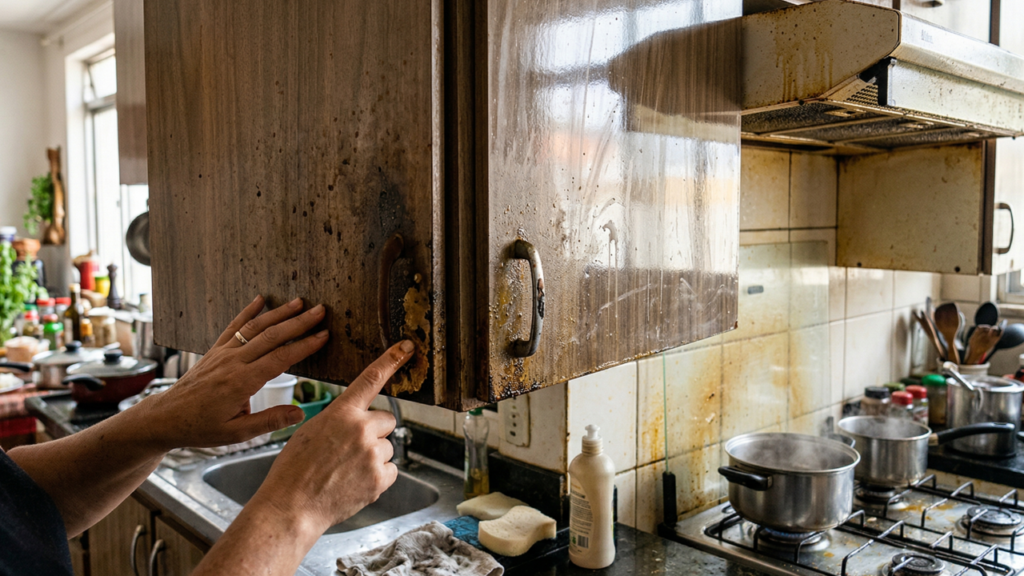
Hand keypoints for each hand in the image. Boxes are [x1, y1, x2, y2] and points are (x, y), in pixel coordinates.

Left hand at [134, 295, 329, 450]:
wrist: (165, 418)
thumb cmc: (200, 428)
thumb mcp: (236, 433)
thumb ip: (269, 422)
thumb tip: (299, 414)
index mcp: (242, 383)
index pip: (280, 359)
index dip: (304, 346)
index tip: (323, 335)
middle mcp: (233, 362)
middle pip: (272, 336)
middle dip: (298, 322)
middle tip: (320, 311)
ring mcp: (223, 353)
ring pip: (254, 327)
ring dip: (279, 313)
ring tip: (299, 302)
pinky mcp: (215, 350)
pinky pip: (233, 326)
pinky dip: (247, 311)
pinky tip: (260, 299)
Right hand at [250, 341, 412, 533]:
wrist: (292, 507)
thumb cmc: (295, 470)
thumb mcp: (311, 431)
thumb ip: (340, 421)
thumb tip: (360, 424)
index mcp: (341, 413)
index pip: (371, 379)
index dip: (391, 360)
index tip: (407, 347)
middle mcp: (361, 429)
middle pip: (386, 420)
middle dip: (375, 431)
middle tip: (351, 449)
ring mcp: (373, 454)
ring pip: (387, 447)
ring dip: (374, 456)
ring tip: (347, 470)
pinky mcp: (380, 478)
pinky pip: (391, 469)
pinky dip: (378, 476)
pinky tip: (355, 482)